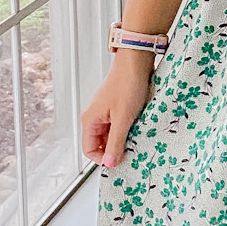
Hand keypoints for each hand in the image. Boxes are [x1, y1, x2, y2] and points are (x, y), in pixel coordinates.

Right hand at [82, 49, 156, 167]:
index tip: (118, 161)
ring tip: (135, 136)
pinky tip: (137, 127)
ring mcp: (106, 113)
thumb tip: (109, 163)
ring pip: (111, 135)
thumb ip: (115, 142)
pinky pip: (118, 126)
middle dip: (114, 149)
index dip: (102, 159)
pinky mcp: (116, 108)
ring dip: (122, 139)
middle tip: (130, 150)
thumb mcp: (123, 118)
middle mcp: (95, 117)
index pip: (89, 149)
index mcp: (90, 119)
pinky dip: (127, 130)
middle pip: (100, 143)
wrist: (137, 62)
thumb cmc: (127, 84)